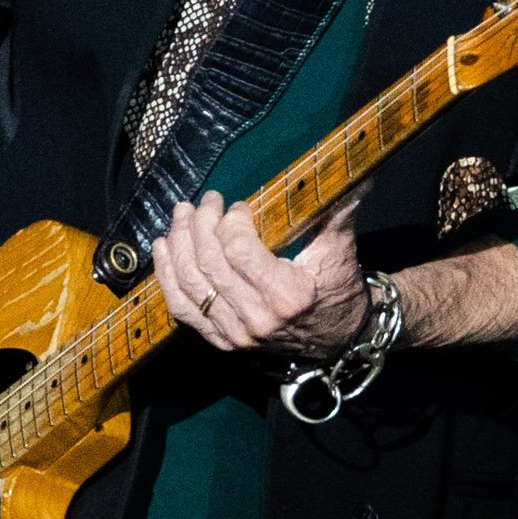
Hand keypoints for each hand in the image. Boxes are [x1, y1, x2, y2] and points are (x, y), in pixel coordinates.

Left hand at [152, 187, 368, 356]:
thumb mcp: (341, 250)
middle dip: (200, 224)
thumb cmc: (339, 288)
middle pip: (209, 263)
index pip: (238, 251)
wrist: (338, 339)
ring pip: (190, 284)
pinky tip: (162, 248)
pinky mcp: (222, 341)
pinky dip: (166, 277)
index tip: (237, 207)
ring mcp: (236, 334)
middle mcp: (257, 318)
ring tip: (180, 215)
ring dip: (178, 244)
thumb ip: (340, 212)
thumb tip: (355, 177)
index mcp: (287, 294)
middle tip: (205, 201)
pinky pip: (183, 309)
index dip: (230, 222)